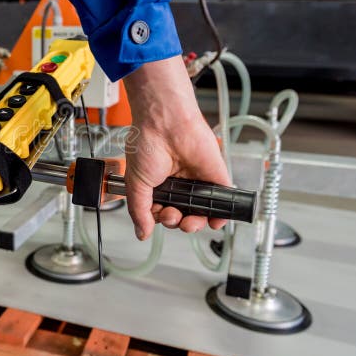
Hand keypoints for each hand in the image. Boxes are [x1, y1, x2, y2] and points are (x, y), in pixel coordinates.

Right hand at [122, 55, 229, 239]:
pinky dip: (219, 216)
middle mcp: (177, 184)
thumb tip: (142, 232)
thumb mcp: (135, 183)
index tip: (159, 215)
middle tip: (172, 216)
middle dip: (176, 222)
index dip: (161, 219)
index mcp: (157, 185)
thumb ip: (139, 210)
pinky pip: (221, 201)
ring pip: (199, 213)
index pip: (161, 212)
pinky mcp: (214, 178)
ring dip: (194, 223)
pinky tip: (213, 221)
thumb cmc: (147, 143)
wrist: (166, 123)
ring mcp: (196, 182)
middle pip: (180, 216)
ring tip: (188, 221)